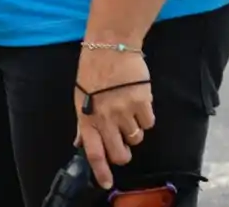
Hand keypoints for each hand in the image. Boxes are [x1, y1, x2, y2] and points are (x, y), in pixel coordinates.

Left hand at [74, 47, 153, 188]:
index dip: (101, 171)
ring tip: (127, 113)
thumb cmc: (93, 70)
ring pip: (136, 139)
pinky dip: (145, 118)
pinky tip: (137, 103)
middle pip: (119, 153)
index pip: (94, 152)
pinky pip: (149, 123)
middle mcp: (106, 118)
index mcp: (87, 117)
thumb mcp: (80, 95)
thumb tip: (81, 142)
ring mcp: (125, 111)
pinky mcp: (142, 102)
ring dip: (133, 132)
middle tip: (122, 143)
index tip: (106, 183)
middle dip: (122, 154)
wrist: (110, 45)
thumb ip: (83, 122)